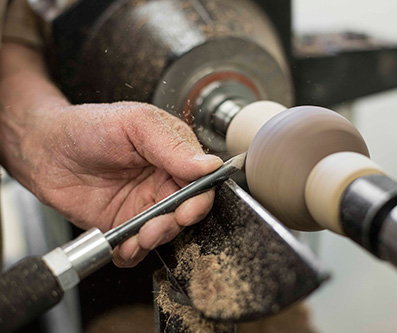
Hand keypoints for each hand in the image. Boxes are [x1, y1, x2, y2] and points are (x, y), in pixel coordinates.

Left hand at [25, 102, 221, 266]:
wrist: (44, 149)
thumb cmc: (87, 126)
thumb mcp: (135, 124)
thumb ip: (173, 146)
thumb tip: (210, 166)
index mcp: (174, 153)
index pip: (201, 182)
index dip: (199, 200)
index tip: (187, 210)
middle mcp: (163, 181)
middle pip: (186, 212)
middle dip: (174, 224)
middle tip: (155, 227)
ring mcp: (144, 204)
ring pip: (165, 232)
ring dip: (155, 240)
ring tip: (137, 237)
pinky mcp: (123, 224)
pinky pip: (137, 248)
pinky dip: (133, 253)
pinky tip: (122, 246)